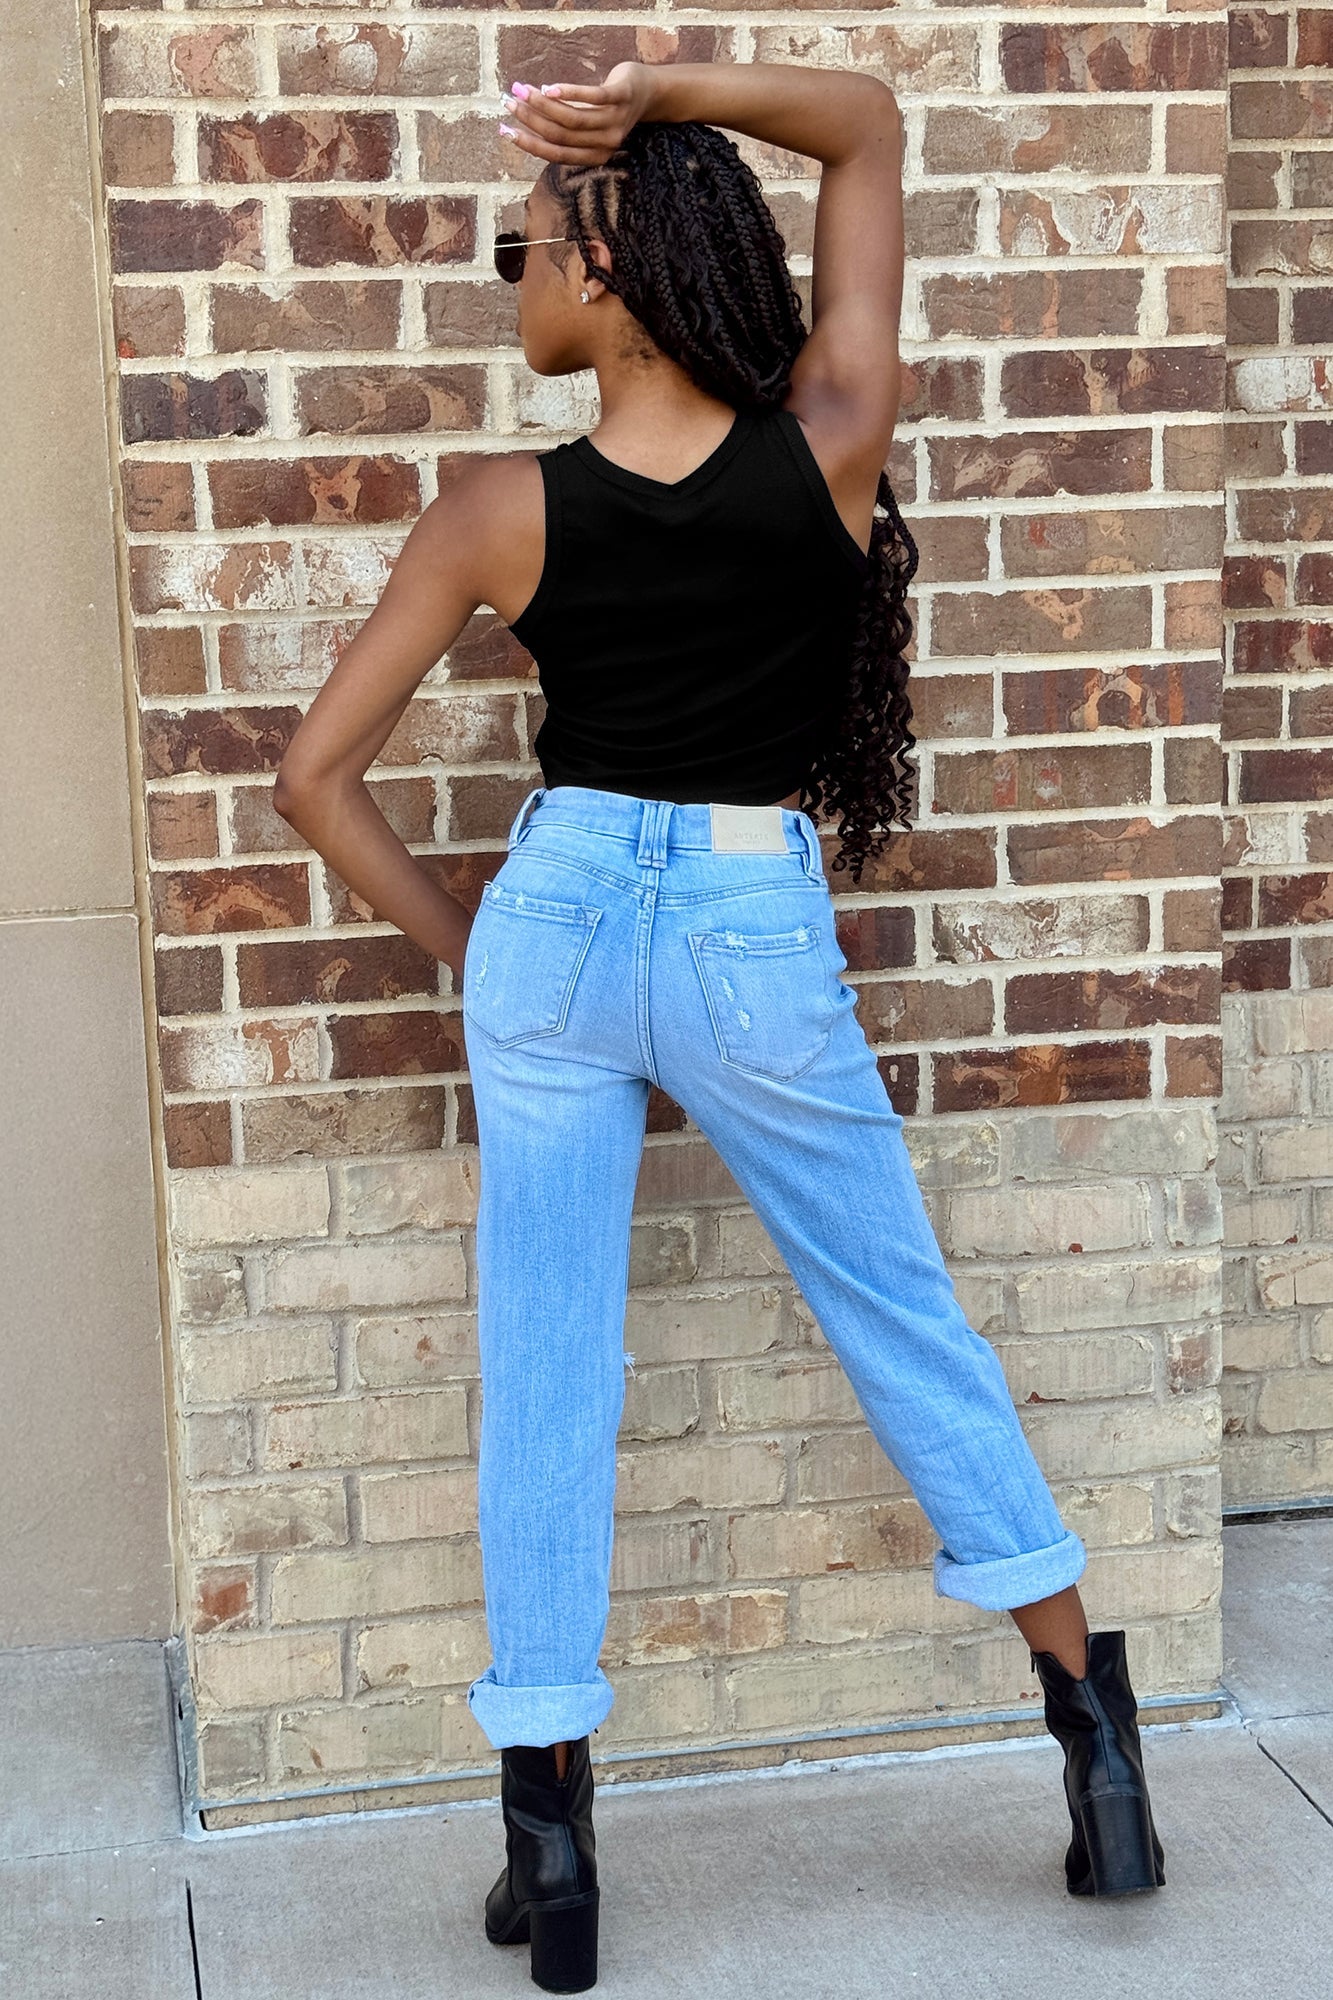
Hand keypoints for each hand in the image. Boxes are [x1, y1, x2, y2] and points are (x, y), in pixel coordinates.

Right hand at [499, 62, 655, 165]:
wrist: (649, 93)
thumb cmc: (611, 110)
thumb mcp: (590, 128)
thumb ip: (566, 132)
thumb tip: (526, 126)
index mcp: (595, 157)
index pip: (555, 153)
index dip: (528, 143)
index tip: (504, 129)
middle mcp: (605, 144)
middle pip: (560, 135)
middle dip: (529, 119)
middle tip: (508, 102)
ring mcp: (615, 120)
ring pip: (571, 118)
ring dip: (541, 104)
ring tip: (520, 89)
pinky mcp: (621, 96)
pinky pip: (591, 97)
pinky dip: (568, 92)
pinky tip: (548, 87)